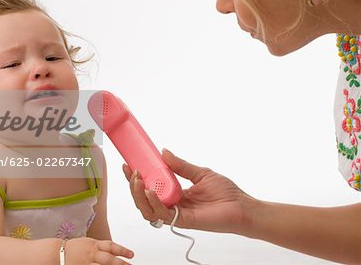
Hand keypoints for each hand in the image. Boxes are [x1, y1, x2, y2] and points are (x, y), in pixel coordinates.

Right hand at [65, 237, 133, 264]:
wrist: (57, 253)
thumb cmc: (75, 248)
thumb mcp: (89, 243)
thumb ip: (101, 247)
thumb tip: (114, 250)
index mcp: (94, 245)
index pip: (111, 246)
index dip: (122, 250)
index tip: (132, 254)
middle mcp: (91, 254)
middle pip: (108, 259)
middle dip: (120, 263)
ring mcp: (86, 263)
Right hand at [123, 149, 255, 233]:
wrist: (242, 207)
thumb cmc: (226, 193)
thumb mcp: (200, 173)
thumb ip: (181, 165)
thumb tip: (164, 152)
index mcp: (175, 194)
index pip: (150, 187)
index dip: (137, 178)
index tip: (129, 165)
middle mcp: (173, 205)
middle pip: (144, 200)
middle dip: (134, 187)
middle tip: (132, 172)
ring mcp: (177, 214)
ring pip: (148, 210)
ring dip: (139, 196)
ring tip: (137, 181)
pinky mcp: (183, 220)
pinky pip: (163, 215)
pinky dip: (154, 203)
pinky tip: (151, 191)